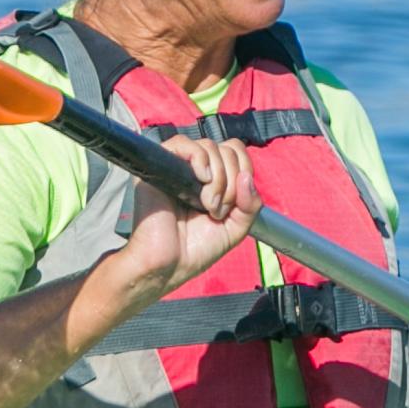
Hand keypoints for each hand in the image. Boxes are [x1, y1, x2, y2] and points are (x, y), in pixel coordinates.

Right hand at [106, 134, 256, 303]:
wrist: (168, 265)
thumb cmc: (196, 249)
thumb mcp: (236, 228)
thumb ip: (250, 204)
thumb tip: (247, 177)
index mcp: (214, 180)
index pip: (236, 153)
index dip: (244, 171)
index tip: (235, 203)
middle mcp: (196, 169)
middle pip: (227, 149)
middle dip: (231, 182)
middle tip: (217, 210)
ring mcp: (177, 166)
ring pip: (209, 146)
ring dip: (218, 179)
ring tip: (206, 206)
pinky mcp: (158, 166)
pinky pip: (182, 143)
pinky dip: (200, 159)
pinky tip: (200, 181)